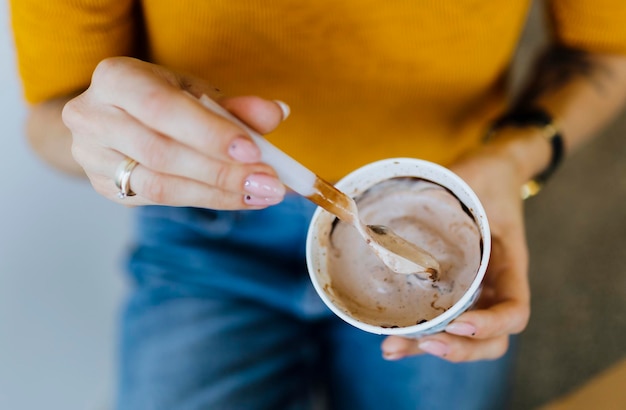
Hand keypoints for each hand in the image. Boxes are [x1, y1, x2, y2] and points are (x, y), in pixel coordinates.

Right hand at [62, 57, 287, 209]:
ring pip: (160, 185)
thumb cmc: (160, 98)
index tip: (253, 151)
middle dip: (222, 171)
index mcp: (115, 78)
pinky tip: (241, 198)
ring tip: (262, 194)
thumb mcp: (193, 91)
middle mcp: (93, 117)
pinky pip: (161, 202)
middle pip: (161, 154)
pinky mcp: (106, 189)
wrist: (112, 116)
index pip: (162, 108)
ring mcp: (93, 158)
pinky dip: (207, 200)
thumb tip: (277, 113)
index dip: (208, 132)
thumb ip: (233, 105)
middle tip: (270, 182)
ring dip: (218, 193)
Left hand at [382, 137, 532, 361]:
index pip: (515, 311)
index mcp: (509, 265)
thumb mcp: (470, 178)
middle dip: (458, 349)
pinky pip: (440, 321)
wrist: (491, 173)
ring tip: (391, 348)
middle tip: (425, 344)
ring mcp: (474, 292)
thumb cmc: (485, 176)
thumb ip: (445, 187)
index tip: (459, 321)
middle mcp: (494, 286)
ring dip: (429, 349)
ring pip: (461, 338)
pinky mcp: (450, 291)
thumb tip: (392, 187)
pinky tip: (389, 340)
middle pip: (491, 341)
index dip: (492, 324)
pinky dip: (418, 336)